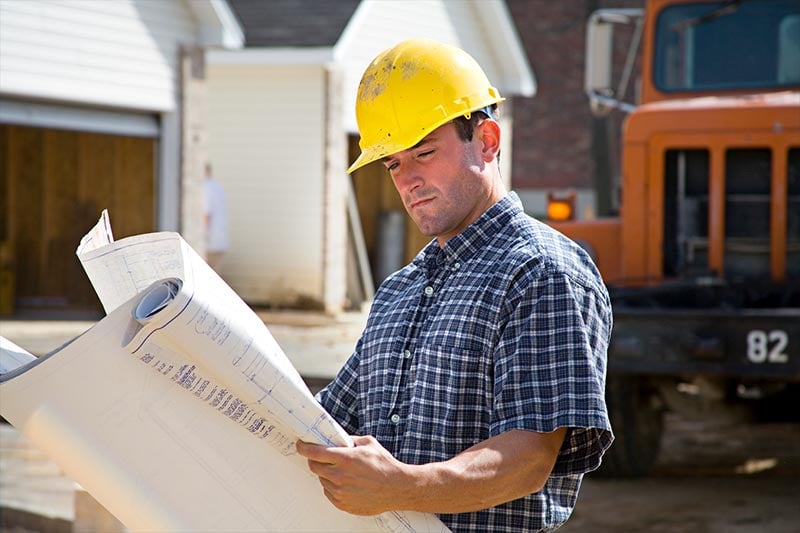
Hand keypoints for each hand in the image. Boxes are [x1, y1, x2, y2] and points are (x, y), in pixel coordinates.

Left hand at [296, 435, 410, 515]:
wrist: (396, 488)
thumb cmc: (385, 466)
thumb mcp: (368, 444)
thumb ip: (350, 440)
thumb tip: (338, 439)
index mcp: (345, 459)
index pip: (314, 452)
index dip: (304, 447)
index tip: (301, 445)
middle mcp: (340, 476)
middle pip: (314, 466)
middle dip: (315, 460)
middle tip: (323, 457)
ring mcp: (340, 492)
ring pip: (322, 480)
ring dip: (327, 474)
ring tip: (343, 471)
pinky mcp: (342, 503)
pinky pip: (329, 492)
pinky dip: (333, 486)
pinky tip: (346, 482)